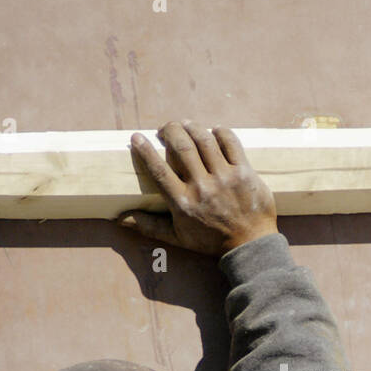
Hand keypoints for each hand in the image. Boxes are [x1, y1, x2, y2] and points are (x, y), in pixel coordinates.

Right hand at [117, 121, 277, 256]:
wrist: (249, 245)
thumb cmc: (211, 241)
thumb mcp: (177, 238)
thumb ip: (149, 226)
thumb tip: (120, 220)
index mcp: (182, 202)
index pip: (158, 170)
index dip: (145, 150)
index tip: (137, 137)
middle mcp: (202, 187)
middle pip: (181, 146)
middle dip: (169, 130)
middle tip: (165, 128)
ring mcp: (225, 178)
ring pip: (204, 140)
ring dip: (192, 127)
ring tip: (185, 124)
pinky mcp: (245, 172)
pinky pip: (231, 143)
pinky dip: (221, 132)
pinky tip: (214, 131)